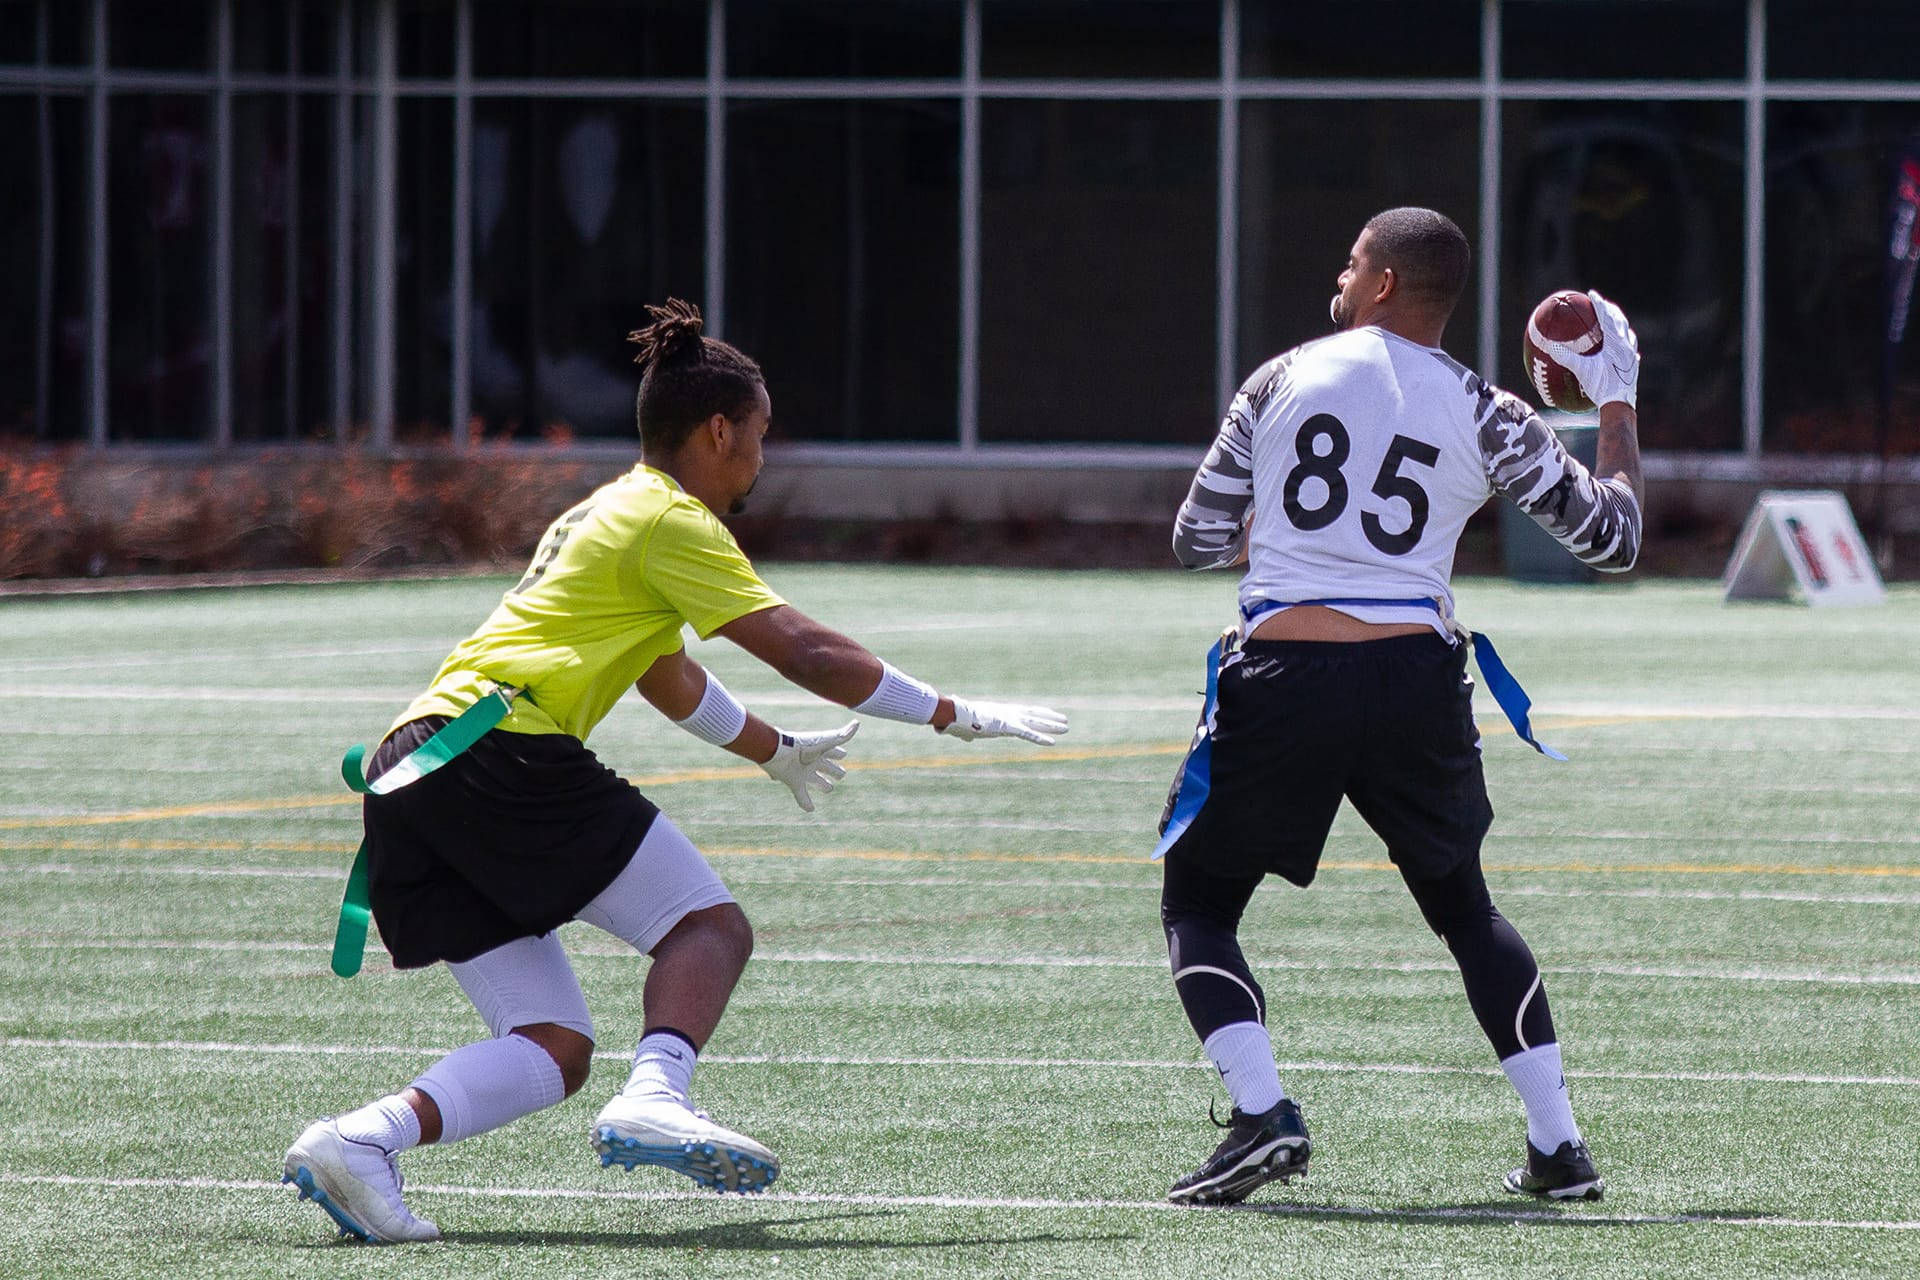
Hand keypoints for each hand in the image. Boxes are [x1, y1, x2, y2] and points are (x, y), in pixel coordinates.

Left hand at [760, 720, 857, 811]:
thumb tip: (857, 722)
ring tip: (827, 788)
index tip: (842, 754)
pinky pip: (802, 796)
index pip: (836, 753)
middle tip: (839, 775)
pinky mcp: (794, 782)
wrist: (779, 751)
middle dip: (834, 771)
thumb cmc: (803, 744)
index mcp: (822, 751)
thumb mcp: (826, 741)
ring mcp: (804, 772)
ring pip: (817, 781)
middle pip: (828, 768)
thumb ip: (843, 735)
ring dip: (823, 785)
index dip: (840, 754)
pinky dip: (806, 803)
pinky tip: (810, 809)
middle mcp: (813, 762)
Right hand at [938, 697, 1068, 745]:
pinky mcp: (1007, 727)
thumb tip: (961, 736)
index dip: (1039, 713)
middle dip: (1050, 719)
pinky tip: (1053, 742)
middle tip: (1065, 721)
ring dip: (1052, 726)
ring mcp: (1010, 719)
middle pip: (1035, 716)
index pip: (1025, 712)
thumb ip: (967, 733)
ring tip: (1067, 728)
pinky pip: (1027, 734)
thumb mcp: (965, 729)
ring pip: (1035, 723)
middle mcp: (1009, 713)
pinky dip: (1040, 738)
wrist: (955, 714)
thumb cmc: (958, 719)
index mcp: (1002, 712)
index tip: (1050, 713)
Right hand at [1564, 290, 1639, 408]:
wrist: (1620, 405)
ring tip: (1615, 322)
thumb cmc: (1601, 387)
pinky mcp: (1633, 368)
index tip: (1591, 294)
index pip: (1606, 316)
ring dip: (1620, 325)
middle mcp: (1626, 345)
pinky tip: (1625, 349)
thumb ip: (1565, 356)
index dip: (1598, 303)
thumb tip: (1548, 345)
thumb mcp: (1581, 370)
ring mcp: (1631, 356)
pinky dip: (1625, 345)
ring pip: (1627, 334)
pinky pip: (1630, 351)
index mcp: (1615, 342)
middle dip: (1611, 311)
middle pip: (1619, 321)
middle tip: (1602, 304)